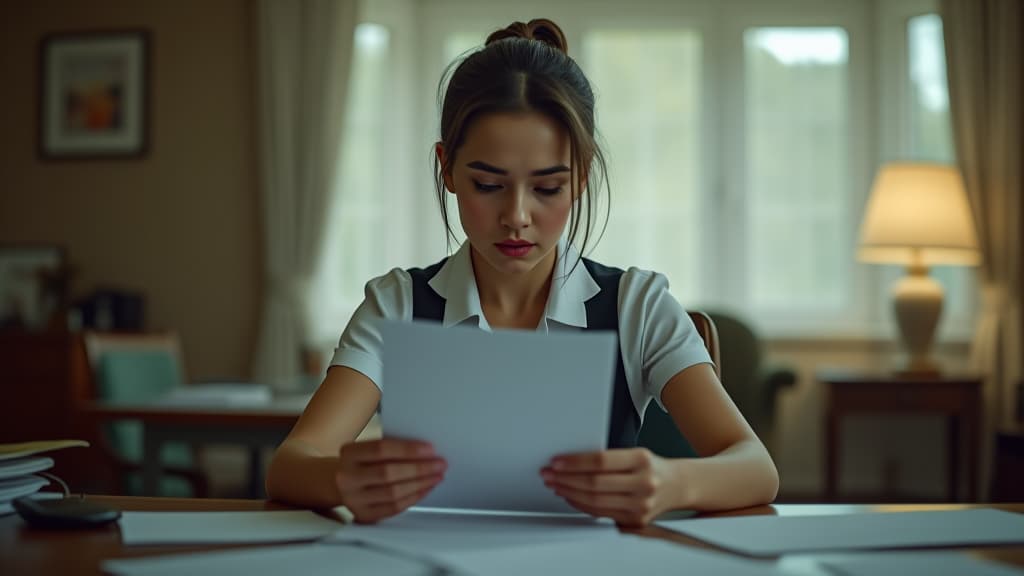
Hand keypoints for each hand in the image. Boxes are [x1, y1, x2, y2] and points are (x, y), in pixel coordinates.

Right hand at [335, 438, 446, 522]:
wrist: (339, 484)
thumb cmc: (362, 463)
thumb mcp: (368, 449)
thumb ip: (391, 449)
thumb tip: (426, 452)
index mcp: (349, 454)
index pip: (381, 449)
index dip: (408, 449)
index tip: (430, 449)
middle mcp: (347, 477)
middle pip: (388, 473)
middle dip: (419, 468)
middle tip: (439, 464)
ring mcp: (354, 499)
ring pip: (393, 493)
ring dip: (420, 484)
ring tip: (437, 476)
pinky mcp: (363, 515)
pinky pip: (394, 507)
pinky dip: (414, 497)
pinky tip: (426, 488)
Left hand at [541, 448, 680, 526]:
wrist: (678, 486)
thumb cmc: (651, 467)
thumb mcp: (635, 454)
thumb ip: (608, 458)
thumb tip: (570, 462)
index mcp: (642, 460)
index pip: (600, 460)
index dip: (574, 462)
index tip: (556, 462)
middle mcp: (643, 483)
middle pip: (594, 483)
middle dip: (565, 479)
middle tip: (548, 473)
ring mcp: (640, 505)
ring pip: (595, 501)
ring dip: (569, 493)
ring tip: (555, 484)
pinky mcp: (635, 521)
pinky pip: (600, 513)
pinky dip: (580, 505)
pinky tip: (570, 497)